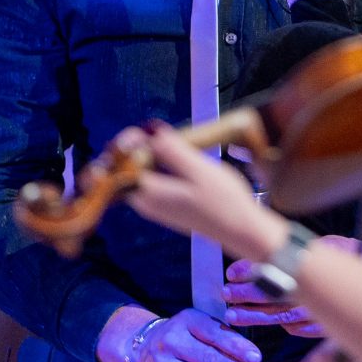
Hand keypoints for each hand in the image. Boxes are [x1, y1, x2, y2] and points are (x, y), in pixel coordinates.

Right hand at [105, 305, 272, 361]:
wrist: (139, 344)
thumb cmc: (183, 337)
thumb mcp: (199, 327)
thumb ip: (222, 339)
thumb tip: (254, 361)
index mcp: (189, 321)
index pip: (216, 334)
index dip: (237, 346)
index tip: (256, 359)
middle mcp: (173, 340)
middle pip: (209, 358)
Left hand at [122, 123, 284, 257]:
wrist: (242, 230)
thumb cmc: (224, 201)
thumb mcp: (199, 169)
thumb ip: (172, 150)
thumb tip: (150, 131)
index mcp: (148, 192)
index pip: (120, 164)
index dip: (127, 143)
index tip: (146, 131)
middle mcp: (145, 202)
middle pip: (125, 170)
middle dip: (135, 148)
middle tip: (156, 134)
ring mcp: (155, 205)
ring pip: (138, 174)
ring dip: (147, 155)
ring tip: (167, 142)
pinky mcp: (166, 206)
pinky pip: (151, 181)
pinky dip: (157, 166)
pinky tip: (175, 157)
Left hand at [222, 235, 361, 334]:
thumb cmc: (361, 256)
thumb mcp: (334, 243)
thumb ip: (305, 247)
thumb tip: (269, 241)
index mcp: (312, 268)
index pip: (272, 273)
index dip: (249, 273)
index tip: (231, 273)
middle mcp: (314, 294)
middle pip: (271, 297)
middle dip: (245, 296)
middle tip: (226, 294)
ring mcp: (319, 313)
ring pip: (279, 317)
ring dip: (254, 315)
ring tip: (233, 315)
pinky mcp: (326, 326)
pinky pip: (299, 330)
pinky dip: (283, 327)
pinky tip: (269, 324)